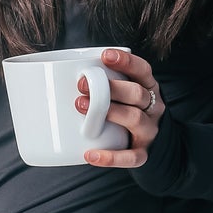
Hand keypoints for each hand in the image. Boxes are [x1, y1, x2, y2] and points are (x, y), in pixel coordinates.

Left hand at [78, 47, 166, 166]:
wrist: (151, 145)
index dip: (126, 62)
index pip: (143, 70)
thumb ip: (104, 83)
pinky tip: (90, 155)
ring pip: (135, 119)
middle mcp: (153, 107)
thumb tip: (59, 73)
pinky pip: (130, 157)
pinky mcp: (143, 153)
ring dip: (110, 112)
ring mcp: (149, 130)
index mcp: (148, 88)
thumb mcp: (123, 94)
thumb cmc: (127, 111)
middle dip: (110, 87)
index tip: (105, 56)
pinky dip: (110, 157)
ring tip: (81, 107)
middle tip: (81, 85)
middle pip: (137, 93)